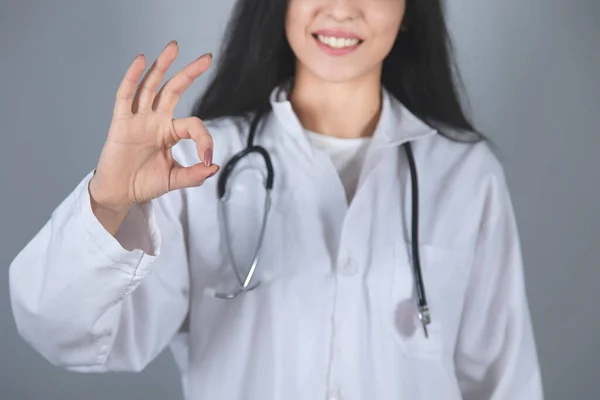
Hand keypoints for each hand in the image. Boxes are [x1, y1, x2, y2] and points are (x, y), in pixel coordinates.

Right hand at [89, 41, 218, 232]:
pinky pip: (125, 96)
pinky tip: (141, 60)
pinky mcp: (121, 122)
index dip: (204, 139)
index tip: (207, 158)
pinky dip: (132, 77)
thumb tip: (214, 166)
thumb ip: (194, 175)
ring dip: (162, 66)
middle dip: (190, 73)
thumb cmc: (144, 183)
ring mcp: (138, 119)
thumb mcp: (174, 179)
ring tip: (174, 47)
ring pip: (151, 86)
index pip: (193, 125)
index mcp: (170, 132)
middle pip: (173, 90)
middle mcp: (155, 121)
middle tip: (207, 57)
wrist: (120, 193)